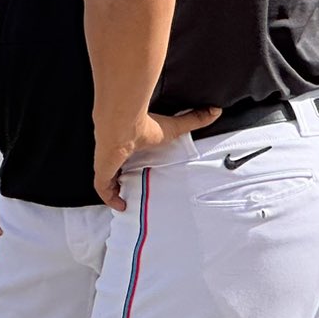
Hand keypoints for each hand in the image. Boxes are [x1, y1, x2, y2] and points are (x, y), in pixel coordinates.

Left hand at [94, 108, 220, 210]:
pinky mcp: (102, 172)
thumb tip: (216, 111)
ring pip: (107, 179)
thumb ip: (194, 119)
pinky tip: (121, 206)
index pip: (128, 155)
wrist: (123, 125)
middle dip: (122, 178)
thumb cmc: (147, 125)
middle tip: (134, 190)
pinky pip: (103, 190)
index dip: (131, 163)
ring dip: (115, 190)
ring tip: (128, 200)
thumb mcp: (175, 127)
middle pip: (115, 169)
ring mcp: (107, 163)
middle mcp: (116, 154)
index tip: (141, 171)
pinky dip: (110, 199)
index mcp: (130, 144)